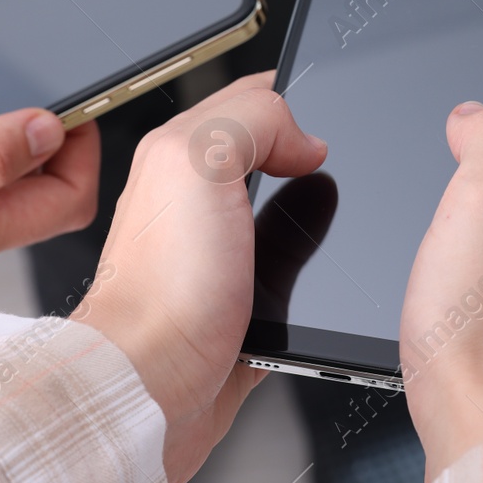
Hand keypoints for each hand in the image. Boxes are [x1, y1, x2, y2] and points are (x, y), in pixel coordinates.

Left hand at [70, 73, 326, 482]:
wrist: (151, 386)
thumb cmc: (162, 289)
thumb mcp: (200, 162)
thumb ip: (254, 120)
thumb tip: (307, 138)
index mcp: (181, 151)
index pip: (250, 96)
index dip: (294, 96)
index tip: (324, 113)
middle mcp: (198, 197)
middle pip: (274, 149)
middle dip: (310, 150)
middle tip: (328, 164)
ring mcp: (222, 249)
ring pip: (289, 207)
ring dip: (317, 211)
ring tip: (330, 212)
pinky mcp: (242, 300)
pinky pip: (293, 269)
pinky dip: (315, 269)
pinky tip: (321, 273)